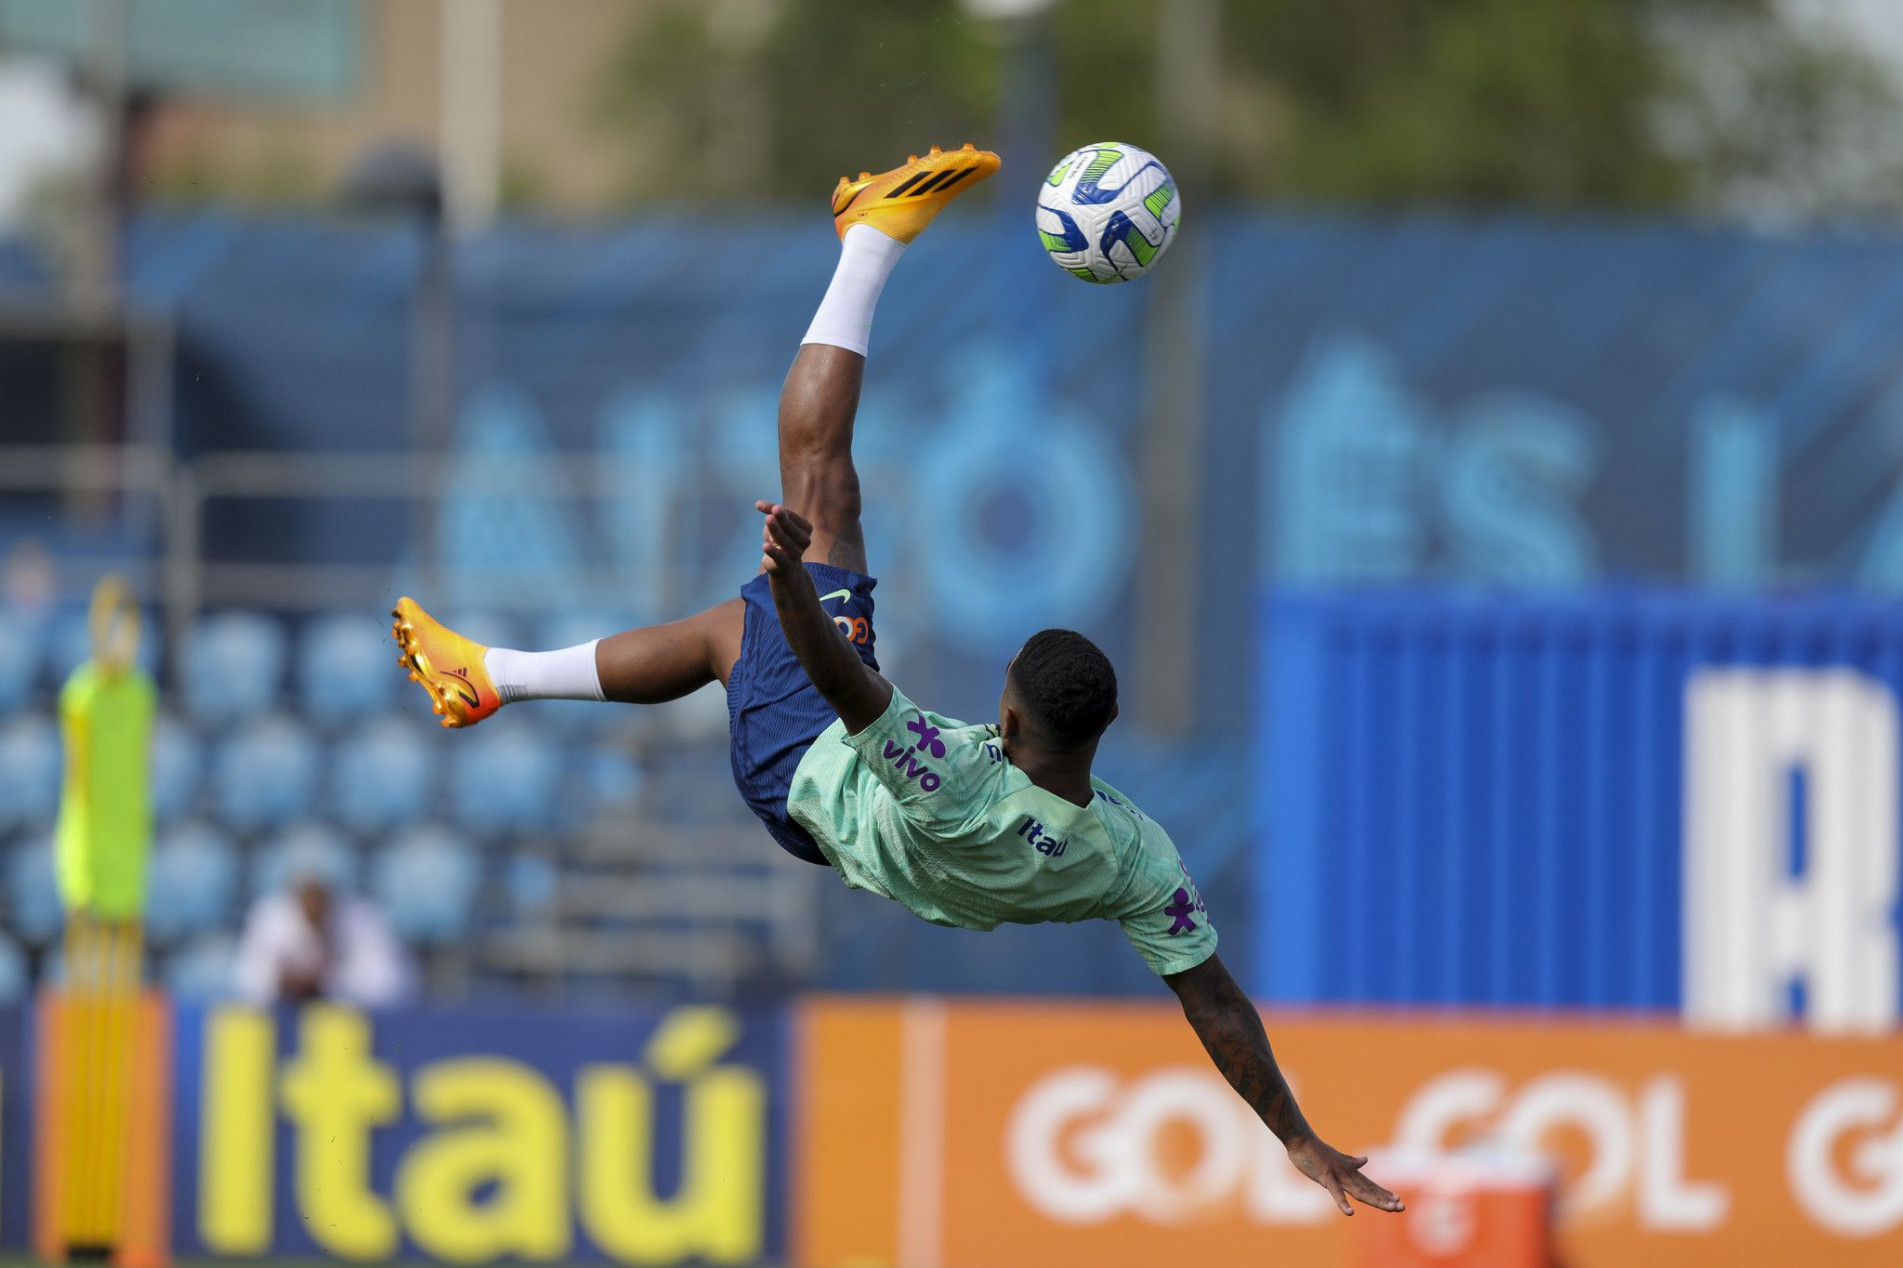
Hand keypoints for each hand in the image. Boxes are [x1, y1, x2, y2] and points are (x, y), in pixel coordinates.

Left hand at [755, 500, 811, 573]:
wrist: (785, 566)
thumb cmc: (781, 539)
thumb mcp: (777, 524)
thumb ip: (770, 513)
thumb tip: (758, 504)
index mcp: (806, 528)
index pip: (790, 515)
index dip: (775, 509)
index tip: (758, 505)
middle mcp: (805, 540)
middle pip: (790, 527)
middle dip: (782, 518)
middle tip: (775, 509)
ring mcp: (797, 553)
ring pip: (785, 541)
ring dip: (776, 530)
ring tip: (768, 519)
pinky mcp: (786, 564)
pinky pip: (780, 557)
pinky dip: (773, 551)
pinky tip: (765, 546)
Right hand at [1285, 1136, 1403, 1215]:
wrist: (1301, 1140)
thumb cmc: (1316, 1150)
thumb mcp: (1337, 1158)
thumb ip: (1351, 1161)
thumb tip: (1365, 1160)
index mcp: (1349, 1171)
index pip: (1370, 1185)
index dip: (1383, 1193)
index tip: (1398, 1200)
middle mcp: (1347, 1174)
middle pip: (1369, 1190)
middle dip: (1385, 1199)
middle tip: (1402, 1207)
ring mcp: (1338, 1176)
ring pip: (1360, 1192)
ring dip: (1375, 1200)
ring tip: (1390, 1208)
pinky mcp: (1326, 1177)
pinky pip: (1335, 1193)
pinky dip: (1342, 1203)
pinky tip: (1350, 1213)